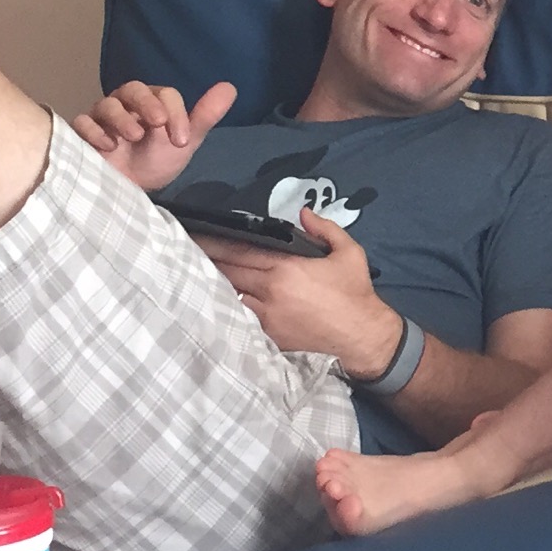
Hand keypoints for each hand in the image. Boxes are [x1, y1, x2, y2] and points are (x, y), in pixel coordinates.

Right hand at [73, 79, 235, 191]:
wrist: (131, 190)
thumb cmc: (157, 161)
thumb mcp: (184, 141)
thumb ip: (205, 115)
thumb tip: (230, 87)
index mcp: (152, 102)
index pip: (165, 95)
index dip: (176, 113)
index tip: (182, 139)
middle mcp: (126, 105)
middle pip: (133, 89)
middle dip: (147, 103)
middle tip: (158, 122)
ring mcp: (102, 118)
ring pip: (106, 104)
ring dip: (121, 118)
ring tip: (134, 137)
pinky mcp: (83, 135)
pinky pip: (82, 123)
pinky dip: (93, 131)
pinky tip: (108, 146)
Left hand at [201, 210, 404, 373]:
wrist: (362, 336)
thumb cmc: (355, 293)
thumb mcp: (349, 253)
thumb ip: (324, 229)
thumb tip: (303, 214)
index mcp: (286, 268)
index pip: (240, 251)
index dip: (216, 242)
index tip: (198, 233)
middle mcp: (270, 292)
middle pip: (227, 272)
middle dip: (208, 259)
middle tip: (189, 248)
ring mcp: (266, 317)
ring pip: (230, 295)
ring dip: (215, 284)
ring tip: (197, 273)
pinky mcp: (268, 336)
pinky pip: (241, 317)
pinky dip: (230, 306)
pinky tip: (219, 299)